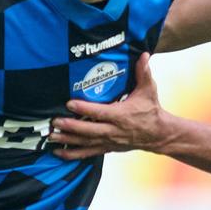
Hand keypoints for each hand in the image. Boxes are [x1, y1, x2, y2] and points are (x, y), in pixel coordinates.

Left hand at [52, 54, 174, 158]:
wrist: (158, 135)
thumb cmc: (151, 110)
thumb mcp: (148, 90)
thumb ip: (143, 72)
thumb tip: (144, 55)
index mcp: (121, 115)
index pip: (100, 112)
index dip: (85, 109)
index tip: (70, 104)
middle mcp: (114, 130)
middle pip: (89, 130)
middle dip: (71, 126)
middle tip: (55, 122)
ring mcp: (109, 141)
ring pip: (85, 142)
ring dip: (67, 140)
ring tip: (52, 136)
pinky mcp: (107, 148)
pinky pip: (88, 153)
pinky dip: (73, 154)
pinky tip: (58, 152)